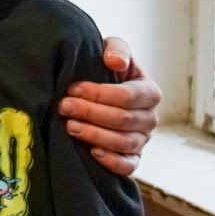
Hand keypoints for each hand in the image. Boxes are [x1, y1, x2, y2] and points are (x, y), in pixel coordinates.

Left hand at [58, 35, 161, 177]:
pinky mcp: (133, 157)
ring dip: (95, 135)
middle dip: (90, 113)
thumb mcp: (112, 51)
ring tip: (70, 126)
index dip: (98, 93)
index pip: (127, 96)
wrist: (97, 89)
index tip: (72, 88)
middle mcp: (150, 118)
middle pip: (123, 119)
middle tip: (64, 107)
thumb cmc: (105, 68)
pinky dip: (112, 161)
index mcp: (149, 92)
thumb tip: (114, 62)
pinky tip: (92, 152)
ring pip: (123, 143)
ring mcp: (142, 139)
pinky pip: (128, 166)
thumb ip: (116, 49)